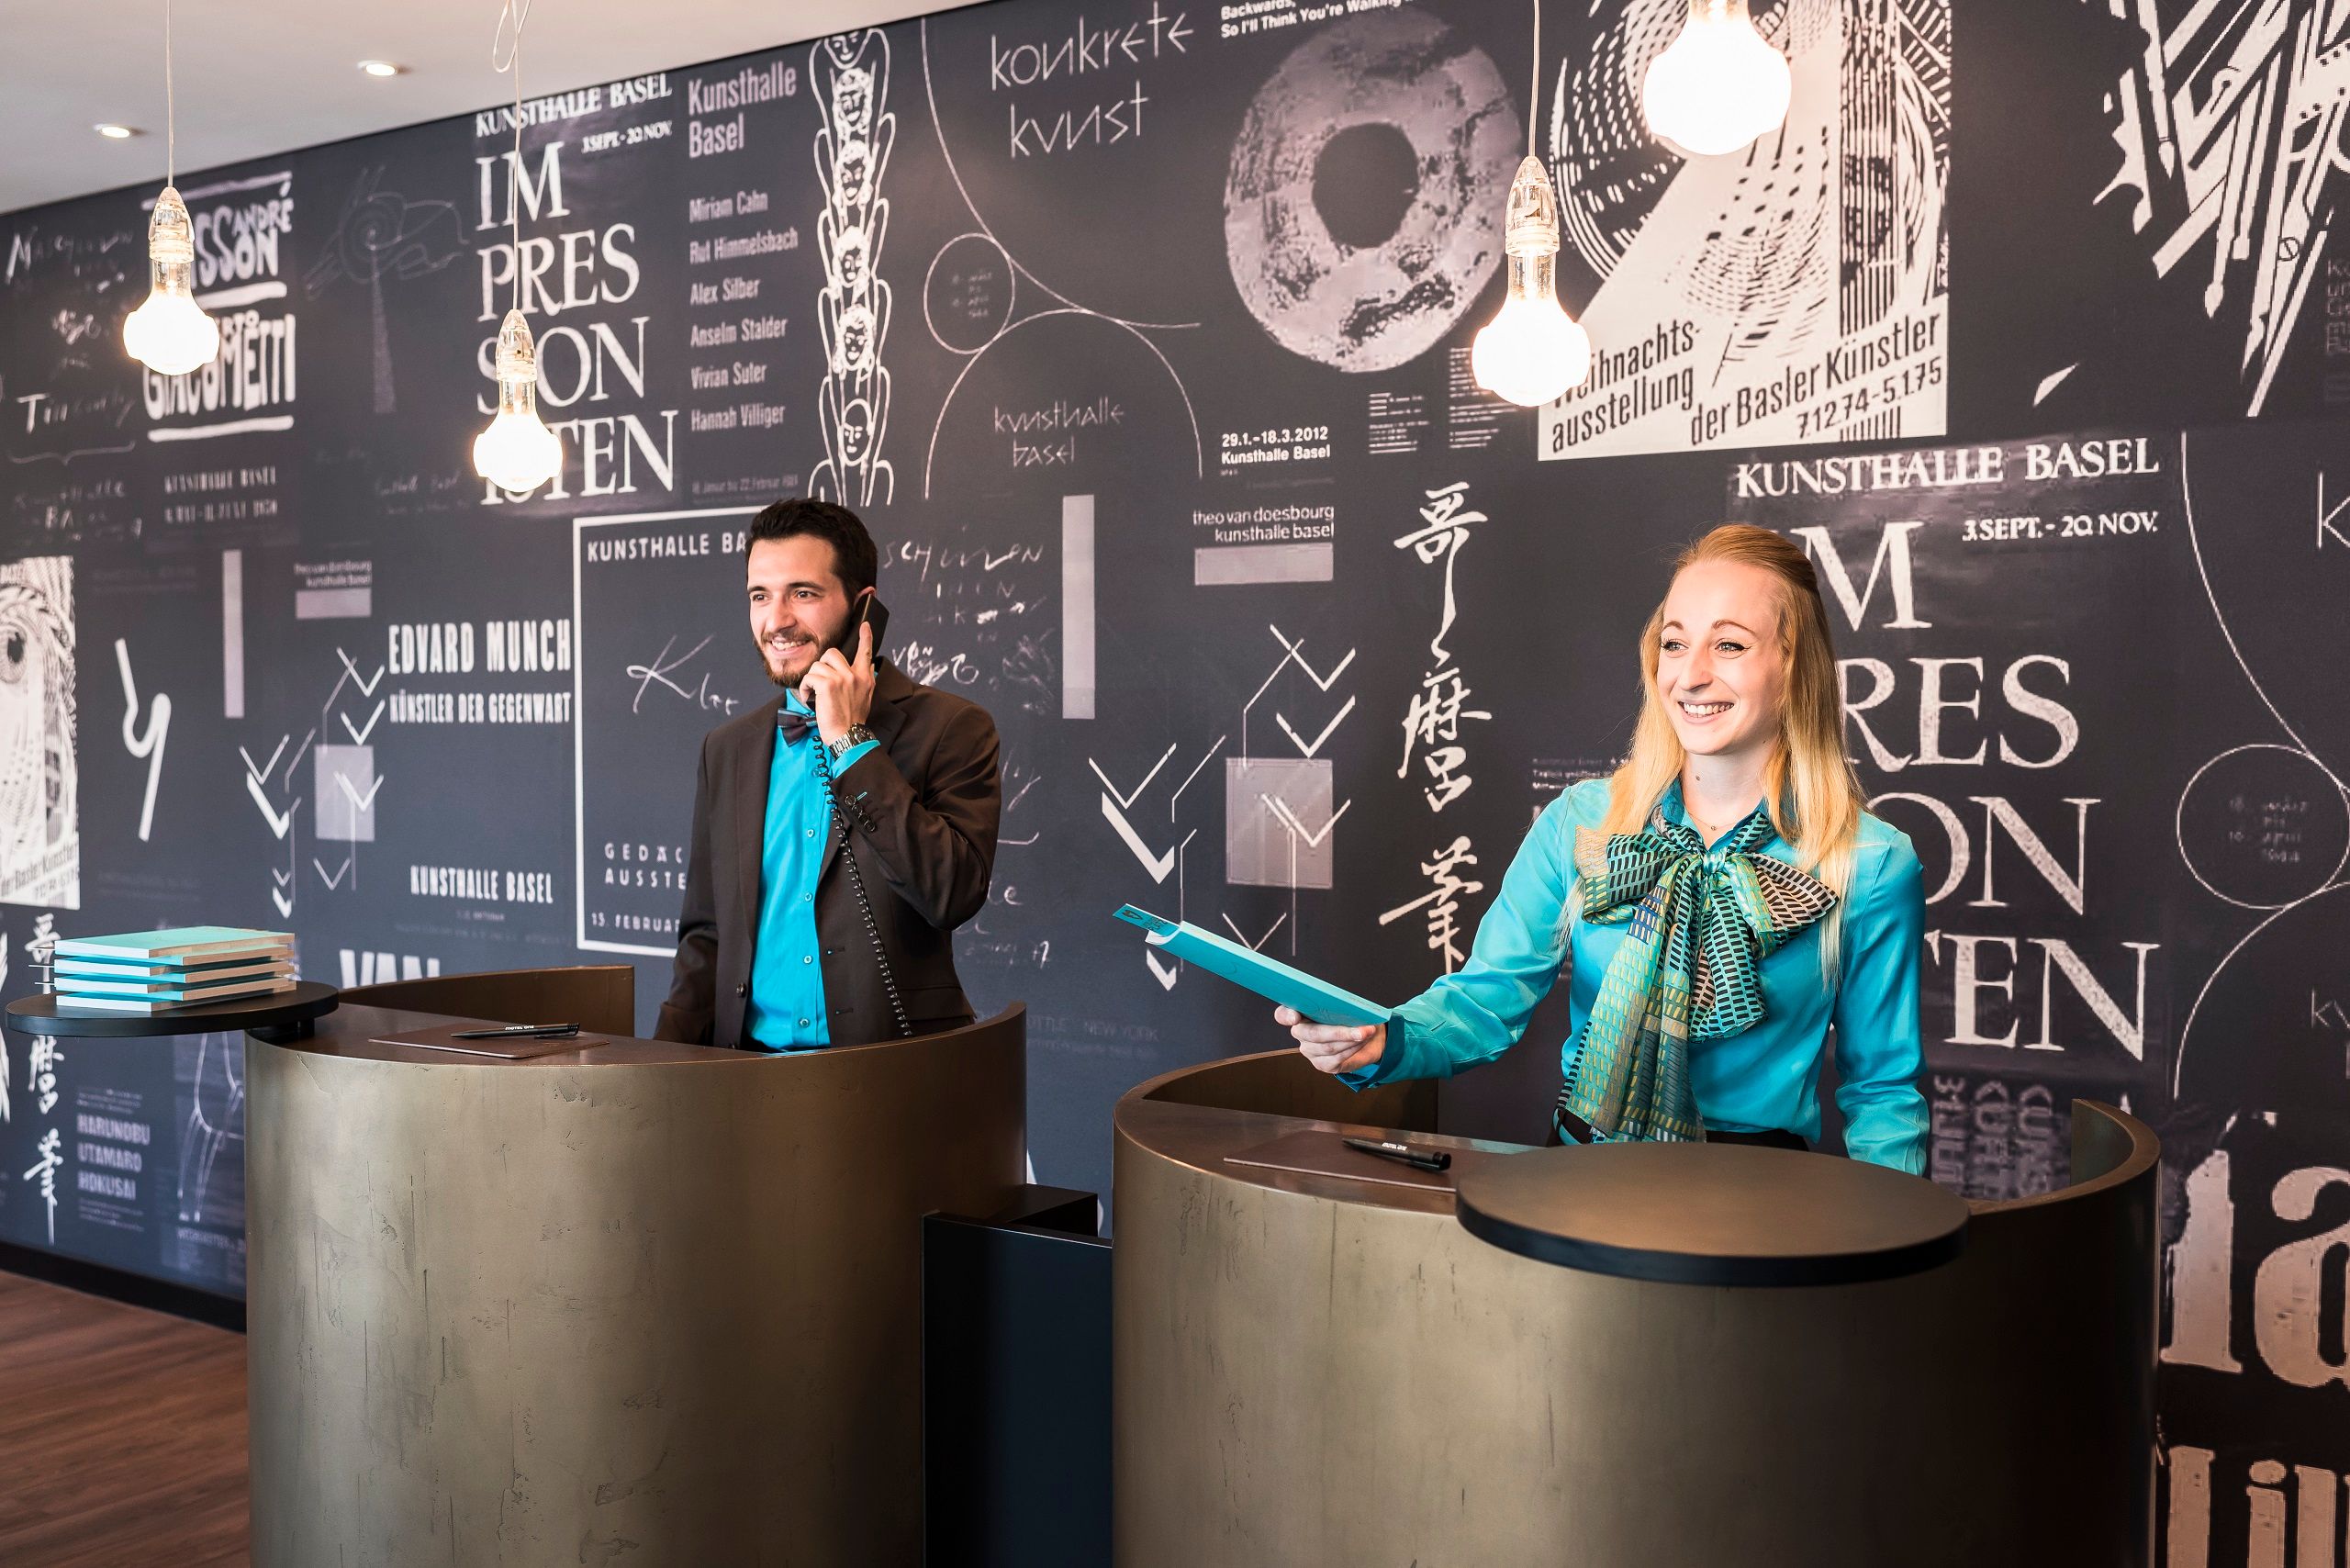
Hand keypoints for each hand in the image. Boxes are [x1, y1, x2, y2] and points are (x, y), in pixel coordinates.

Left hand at [802, 618, 875, 744]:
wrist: (848, 736)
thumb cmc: (853, 720)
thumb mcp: (866, 697)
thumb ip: (867, 679)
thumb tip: (870, 663)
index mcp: (865, 678)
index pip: (866, 652)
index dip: (866, 637)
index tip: (865, 625)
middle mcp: (854, 675)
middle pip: (832, 653)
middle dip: (822, 664)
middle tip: (821, 680)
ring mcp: (841, 679)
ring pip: (818, 665)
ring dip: (811, 680)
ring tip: (814, 694)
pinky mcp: (827, 685)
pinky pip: (809, 677)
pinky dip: (804, 689)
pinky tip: (808, 698)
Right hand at [1278, 1005, 1383, 1074]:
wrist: (1368, 1036)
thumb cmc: (1352, 1016)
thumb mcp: (1345, 1005)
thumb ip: (1337, 1003)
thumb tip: (1346, 1005)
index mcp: (1300, 1013)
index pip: (1282, 1015)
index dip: (1286, 1016)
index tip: (1295, 1017)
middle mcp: (1300, 1033)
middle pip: (1312, 1034)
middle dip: (1338, 1032)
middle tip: (1361, 1029)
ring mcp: (1310, 1051)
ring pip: (1327, 1047)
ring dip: (1350, 1040)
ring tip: (1367, 1033)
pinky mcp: (1322, 1064)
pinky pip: (1336, 1059)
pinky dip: (1352, 1049)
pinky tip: (1363, 1041)